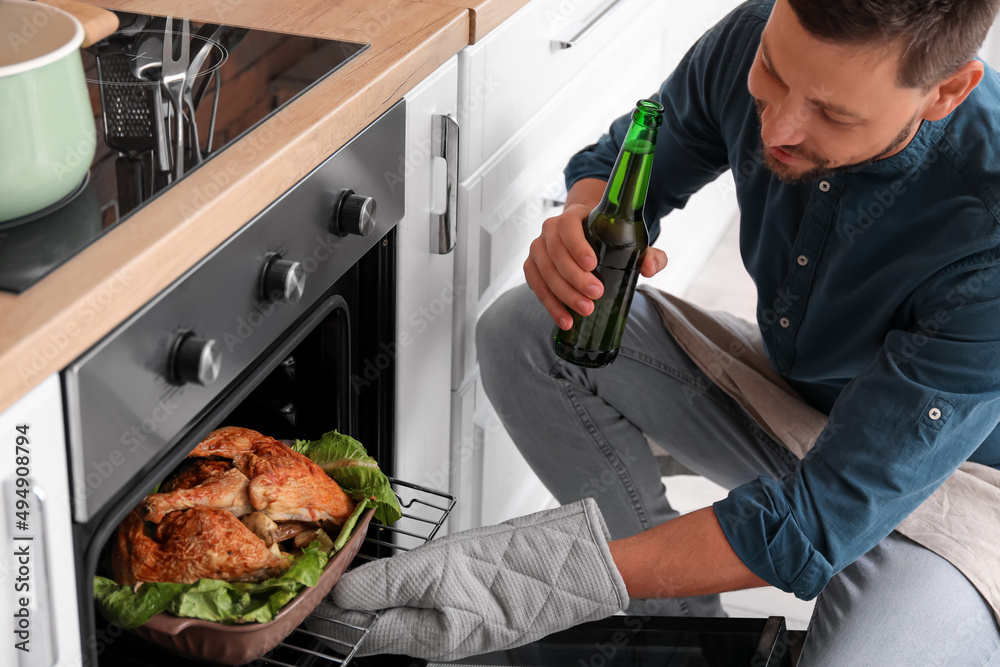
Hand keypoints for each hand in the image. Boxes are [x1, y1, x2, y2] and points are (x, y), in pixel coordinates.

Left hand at [309, 498, 628, 660]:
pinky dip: (411, 584)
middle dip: (356, 600)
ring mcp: (457, 621)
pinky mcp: (473, 604)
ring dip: (382, 589)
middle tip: (337, 573)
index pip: (362, 632)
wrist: (568, 566)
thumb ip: (383, 585)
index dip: (334, 612)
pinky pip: (430, 598)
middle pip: (381, 621)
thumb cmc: (510, 572)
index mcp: (424, 638)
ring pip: (404, 608)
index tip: (316, 591)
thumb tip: (340, 594)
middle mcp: (438, 636)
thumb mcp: (435, 572)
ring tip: (367, 567)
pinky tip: (412, 567)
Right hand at [524, 181, 667, 329]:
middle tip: (596, 294)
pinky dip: (551, 305)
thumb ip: (650, 253)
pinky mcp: (532, 267)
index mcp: (573, 216)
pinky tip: (566, 320)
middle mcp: (550, 229)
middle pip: (556, 253)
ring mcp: (538, 248)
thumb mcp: (632, 241)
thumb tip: (649, 268)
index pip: (568, 226)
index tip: (592, 264)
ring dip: (564, 294)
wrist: (584, 235)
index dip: (577, 245)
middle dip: (575, 278)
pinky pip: (536, 286)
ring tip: (585, 310)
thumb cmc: (608, 238)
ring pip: (545, 272)